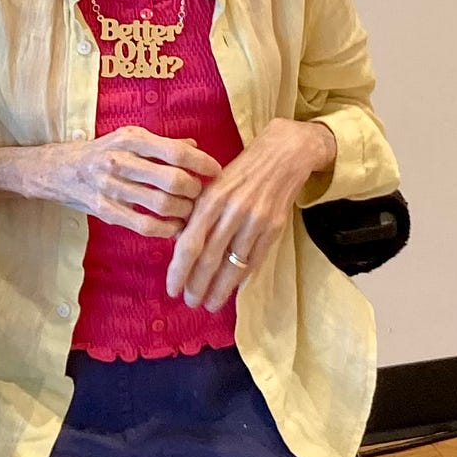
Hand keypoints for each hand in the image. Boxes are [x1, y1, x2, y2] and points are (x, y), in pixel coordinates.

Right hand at [24, 127, 220, 235]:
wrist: (58, 169)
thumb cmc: (101, 152)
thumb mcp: (129, 138)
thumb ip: (162, 144)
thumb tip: (196, 148)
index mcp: (130, 139)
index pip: (176, 152)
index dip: (202, 164)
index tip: (216, 171)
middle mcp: (120, 160)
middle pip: (173, 180)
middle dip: (194, 190)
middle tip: (199, 193)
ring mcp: (110, 187)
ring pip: (161, 204)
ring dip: (183, 211)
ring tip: (188, 210)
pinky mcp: (104, 210)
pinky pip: (143, 225)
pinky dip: (165, 228)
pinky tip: (173, 226)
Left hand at [166, 118, 335, 310]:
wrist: (284, 153)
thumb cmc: (241, 170)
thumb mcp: (212, 185)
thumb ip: (197, 214)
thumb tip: (180, 244)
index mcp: (211, 199)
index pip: (189, 243)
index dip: (179, 270)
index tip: (172, 289)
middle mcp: (232, 211)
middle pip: (210, 259)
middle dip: (198, 286)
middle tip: (191, 303)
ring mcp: (256, 221)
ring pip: (234, 264)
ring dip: (220, 288)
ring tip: (210, 303)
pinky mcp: (275, 227)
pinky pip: (256, 259)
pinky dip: (243, 277)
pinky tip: (233, 288)